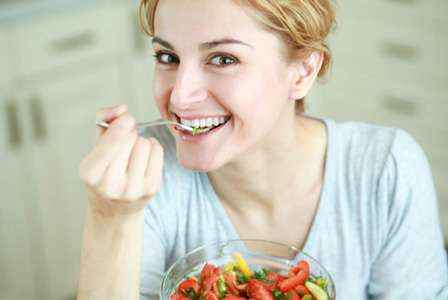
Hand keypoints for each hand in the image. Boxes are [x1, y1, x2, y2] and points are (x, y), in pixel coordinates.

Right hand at [79, 104, 163, 220]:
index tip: (125, 119)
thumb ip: (104, 121)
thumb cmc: (102, 174)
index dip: (123, 121)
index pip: (115, 137)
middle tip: (123, 146)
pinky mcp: (151, 189)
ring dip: (140, 142)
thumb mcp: (94, 147)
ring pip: (146, 143)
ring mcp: (133, 189)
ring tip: (131, 154)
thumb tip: (122, 108)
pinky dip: (152, 148)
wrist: (113, 210)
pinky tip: (143, 157)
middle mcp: (111, 184)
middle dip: (128, 134)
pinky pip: (158, 151)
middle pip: (132, 137)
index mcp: (90, 173)